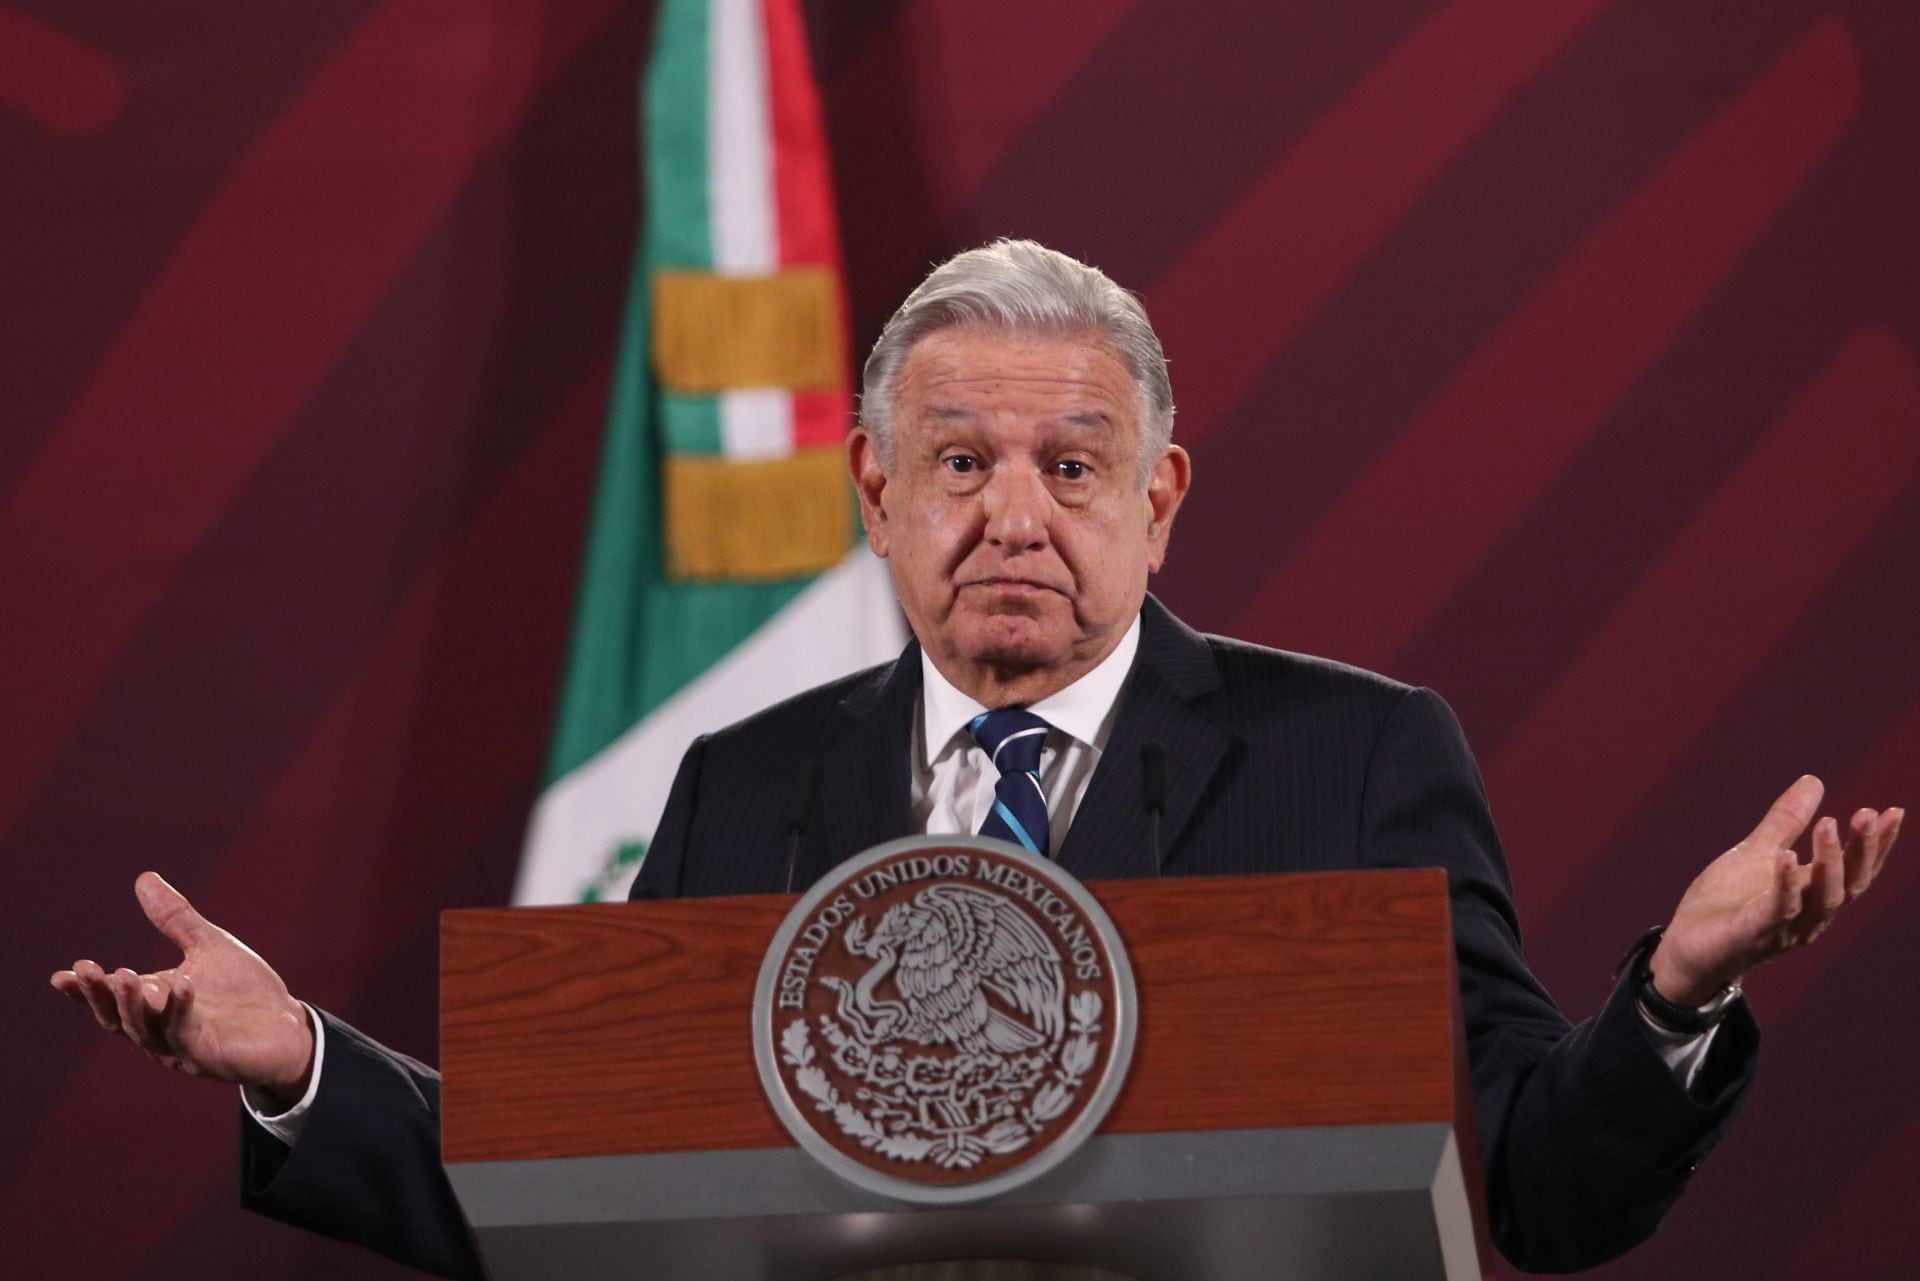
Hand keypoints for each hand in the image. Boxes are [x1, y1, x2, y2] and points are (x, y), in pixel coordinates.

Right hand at [50, 872, 314, 1107]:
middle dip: (100, 994)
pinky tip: (180, 984)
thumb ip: (175, 918)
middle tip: (86, 969)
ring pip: (144, 1029)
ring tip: (122, 974)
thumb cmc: (245, 991)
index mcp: (155, 1002)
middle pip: (118, 1016)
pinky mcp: (207, 1055)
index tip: (61, 975)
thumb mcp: (208, 946)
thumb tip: (144, 878)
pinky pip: (185, 1033)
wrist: (289, 1026)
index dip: (84, 990)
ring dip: (131, 1003)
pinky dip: (179, 1009)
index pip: (110, 999)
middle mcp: (159, 1028)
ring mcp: (180, 1046)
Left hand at [1650, 776, 1902, 1006]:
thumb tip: (1814, 780)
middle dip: (1862, 850)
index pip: (1856, 869)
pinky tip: (1786, 856)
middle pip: (1849, 883)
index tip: (1894, 813)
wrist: (1685, 948)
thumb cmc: (1726, 903)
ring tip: (1829, 824)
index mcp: (1814, 894)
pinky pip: (1777, 909)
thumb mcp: (1757, 852)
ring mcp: (1786, 927)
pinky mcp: (1754, 933)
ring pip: (1822, 897)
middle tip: (1868, 815)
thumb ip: (1786, 821)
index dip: (1877, 845)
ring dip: (1828, 861)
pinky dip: (1784, 884)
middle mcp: (1810, 914)